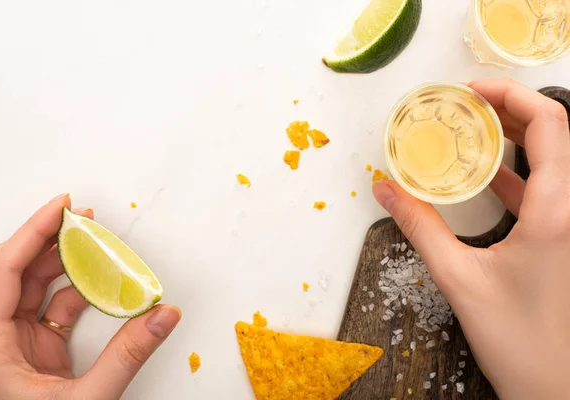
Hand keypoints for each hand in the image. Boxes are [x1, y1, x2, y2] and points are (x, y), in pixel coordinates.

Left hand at [0, 194, 180, 399]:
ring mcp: (16, 342)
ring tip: (96, 242)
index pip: (3, 270)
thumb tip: (164, 315)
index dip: (31, 231)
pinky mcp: (36, 350)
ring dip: (66, 263)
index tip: (60, 207)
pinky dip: (81, 292)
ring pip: (37, 286)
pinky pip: (57, 308)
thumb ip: (129, 356)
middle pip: (17, 270)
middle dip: (50, 238)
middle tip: (82, 216)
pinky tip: (103, 283)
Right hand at [373, 78, 569, 399]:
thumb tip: (387, 191)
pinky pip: (545, 191)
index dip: (512, 95)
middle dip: (508, 112)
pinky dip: (516, 175)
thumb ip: (420, 228)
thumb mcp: (458, 279)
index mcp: (558, 213)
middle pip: (551, 135)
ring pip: (550, 162)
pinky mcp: (564, 242)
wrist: (557, 390)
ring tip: (472, 132)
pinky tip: (485, 178)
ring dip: (512, 141)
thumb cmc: (522, 343)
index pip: (549, 125)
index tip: (472, 90)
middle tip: (465, 105)